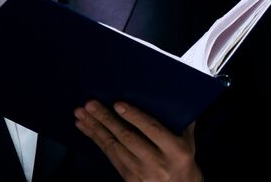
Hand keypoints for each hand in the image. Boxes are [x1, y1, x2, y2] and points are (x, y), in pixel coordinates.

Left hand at [74, 100, 200, 181]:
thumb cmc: (183, 159)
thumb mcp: (189, 141)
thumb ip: (182, 122)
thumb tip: (173, 97)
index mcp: (175, 150)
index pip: (152, 129)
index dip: (134, 116)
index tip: (118, 104)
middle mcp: (157, 162)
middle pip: (127, 138)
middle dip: (106, 119)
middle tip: (90, 104)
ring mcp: (140, 172)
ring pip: (113, 147)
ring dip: (95, 129)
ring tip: (81, 114)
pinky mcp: (127, 178)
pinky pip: (109, 155)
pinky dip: (96, 140)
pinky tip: (86, 128)